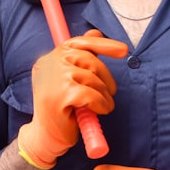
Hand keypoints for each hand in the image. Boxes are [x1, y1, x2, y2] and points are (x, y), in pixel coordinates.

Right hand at [16, 30, 127, 168]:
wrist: (46, 138)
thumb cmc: (60, 109)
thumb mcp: (69, 79)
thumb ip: (80, 57)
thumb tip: (95, 31)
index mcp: (50, 58)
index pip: (79, 42)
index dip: (104, 45)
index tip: (124, 50)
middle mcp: (49, 64)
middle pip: (89, 59)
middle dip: (106, 77)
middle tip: (111, 93)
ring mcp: (53, 79)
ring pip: (92, 78)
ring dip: (104, 95)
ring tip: (102, 106)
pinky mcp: (60, 96)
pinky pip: (93, 95)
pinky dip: (101, 104)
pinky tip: (99, 111)